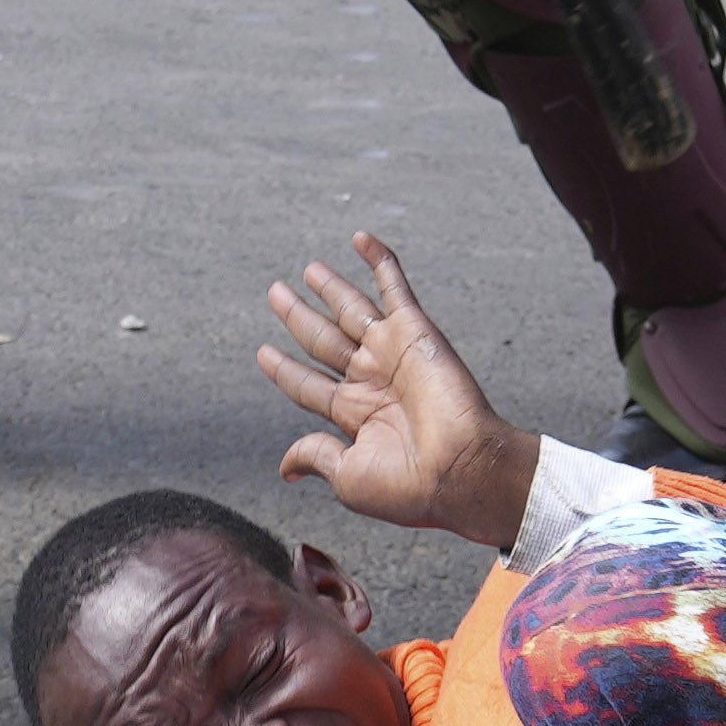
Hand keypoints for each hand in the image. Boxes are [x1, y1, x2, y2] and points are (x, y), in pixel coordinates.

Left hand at [257, 229, 537, 550]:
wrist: (462, 469)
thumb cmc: (411, 486)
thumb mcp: (348, 477)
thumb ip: (316, 457)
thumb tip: (285, 467)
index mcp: (355, 415)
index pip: (309, 384)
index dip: (284, 368)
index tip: (264, 353)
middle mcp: (372, 380)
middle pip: (322, 340)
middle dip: (298, 316)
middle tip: (276, 293)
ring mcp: (392, 353)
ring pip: (350, 310)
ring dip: (330, 287)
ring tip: (308, 270)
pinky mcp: (414, 332)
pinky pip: (394, 287)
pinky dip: (379, 261)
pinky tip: (361, 239)